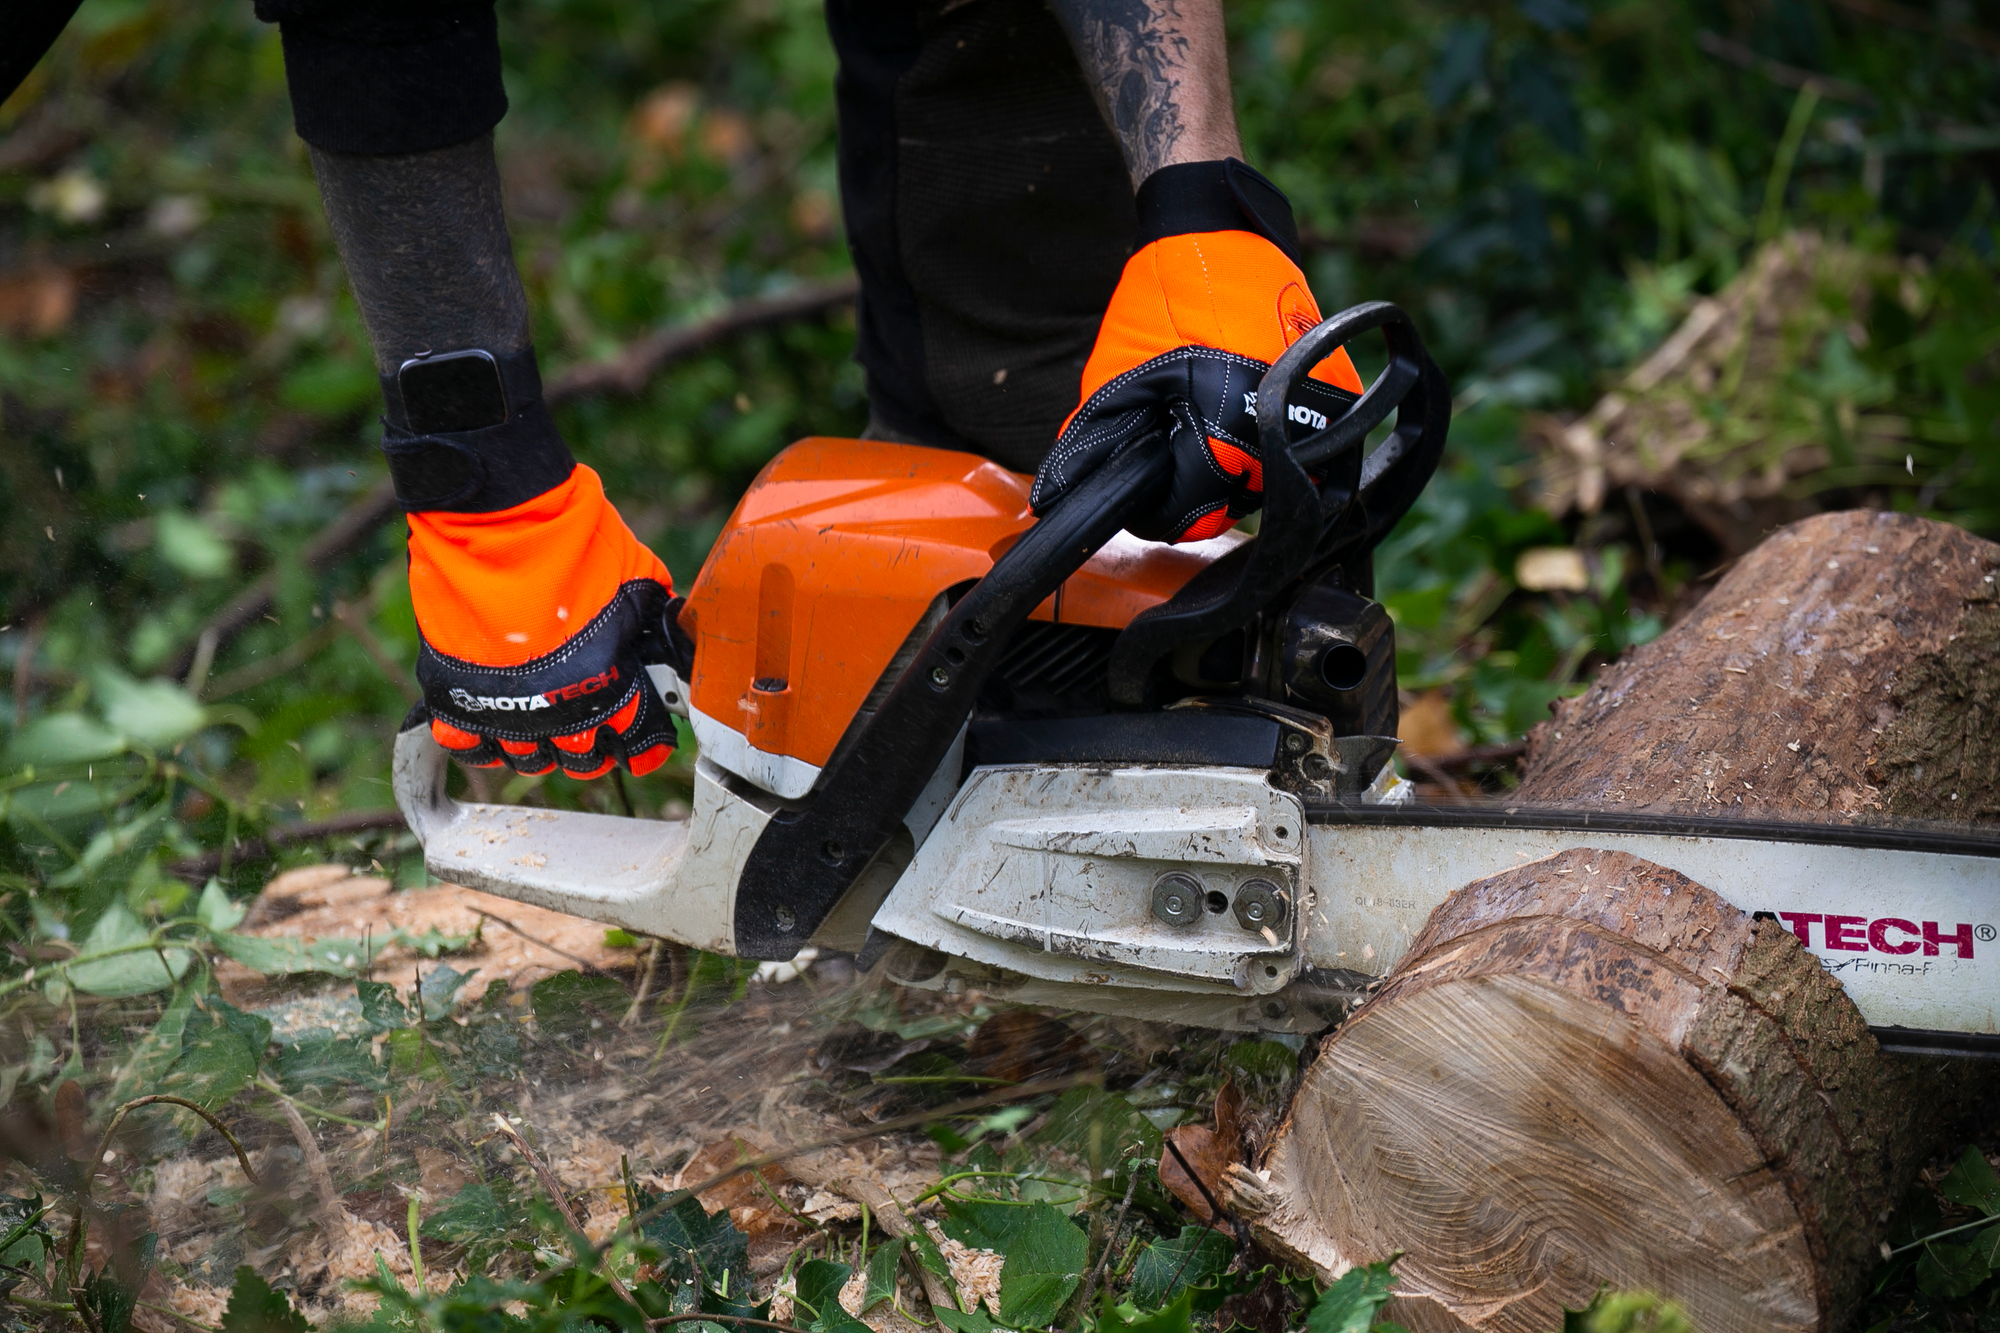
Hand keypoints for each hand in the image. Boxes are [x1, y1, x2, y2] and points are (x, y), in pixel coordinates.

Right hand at [409, 465, 688, 777]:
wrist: (499, 520)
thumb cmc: (572, 543)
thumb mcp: (635, 577)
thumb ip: (645, 615)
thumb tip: (662, 630)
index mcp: (609, 686)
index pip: (637, 743)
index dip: (641, 746)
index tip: (639, 744)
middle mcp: (558, 710)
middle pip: (579, 760)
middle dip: (588, 747)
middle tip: (587, 729)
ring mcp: (503, 709)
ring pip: (524, 759)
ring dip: (536, 745)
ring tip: (539, 722)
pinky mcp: (454, 696)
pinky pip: (467, 744)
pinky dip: (480, 739)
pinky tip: (491, 721)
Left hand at [1029, 159, 1362, 542]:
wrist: (1217, 232)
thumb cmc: (1163, 297)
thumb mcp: (1114, 376)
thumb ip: (1095, 444)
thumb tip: (1064, 496)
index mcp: (1230, 432)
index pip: (1192, 514)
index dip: (1158, 505)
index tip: (1145, 479)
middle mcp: (1286, 431)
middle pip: (1234, 501)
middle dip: (1196, 481)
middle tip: (1172, 434)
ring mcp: (1322, 411)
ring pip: (1266, 476)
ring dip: (1231, 459)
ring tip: (1202, 411)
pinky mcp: (1338, 390)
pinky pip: (1295, 441)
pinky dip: (1262, 434)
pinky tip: (1234, 399)